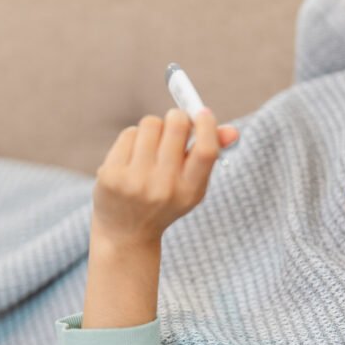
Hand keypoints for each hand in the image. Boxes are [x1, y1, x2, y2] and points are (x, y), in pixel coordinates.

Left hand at [91, 108, 237, 245]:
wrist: (127, 233)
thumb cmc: (165, 200)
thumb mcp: (191, 185)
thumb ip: (210, 155)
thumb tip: (233, 130)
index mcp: (190, 191)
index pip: (205, 150)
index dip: (206, 125)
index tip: (203, 112)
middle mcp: (163, 188)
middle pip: (176, 127)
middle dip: (177, 117)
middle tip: (176, 121)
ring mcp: (134, 182)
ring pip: (150, 124)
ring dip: (154, 128)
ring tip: (151, 146)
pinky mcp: (111, 175)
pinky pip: (129, 134)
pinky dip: (134, 138)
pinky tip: (132, 157)